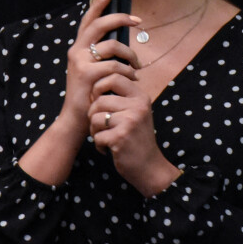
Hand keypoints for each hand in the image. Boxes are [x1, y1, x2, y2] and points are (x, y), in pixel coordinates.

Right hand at [61, 0, 141, 138]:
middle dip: (120, 19)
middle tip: (137, 21)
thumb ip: (101, 56)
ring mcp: (80, 62)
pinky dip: (127, 71)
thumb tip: (119, 41)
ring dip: (130, 55)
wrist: (77, 118)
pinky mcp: (87, 74)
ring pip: (112, 46)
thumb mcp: (92, 71)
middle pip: (100, 25)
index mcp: (78, 48)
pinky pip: (114, 66)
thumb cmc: (89, 94)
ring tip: (136, 67)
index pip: (88, 21)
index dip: (98, 5)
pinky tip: (132, 79)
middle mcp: (76, 51)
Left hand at [88, 71, 180, 195]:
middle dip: (93, 114)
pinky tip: (107, 149)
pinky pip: (97, 135)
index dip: (99, 87)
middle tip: (99, 125)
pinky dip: (99, 145)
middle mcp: (137, 106)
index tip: (98, 100)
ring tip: (103, 137)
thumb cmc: (137, 139)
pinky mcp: (120, 137)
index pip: (114, 77)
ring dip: (94, 130)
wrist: (149, 166)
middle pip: (99, 100)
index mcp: (141, 97)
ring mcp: (129, 121)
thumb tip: (97, 82)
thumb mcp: (137, 113)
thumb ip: (123, 97)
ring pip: (95, 117)